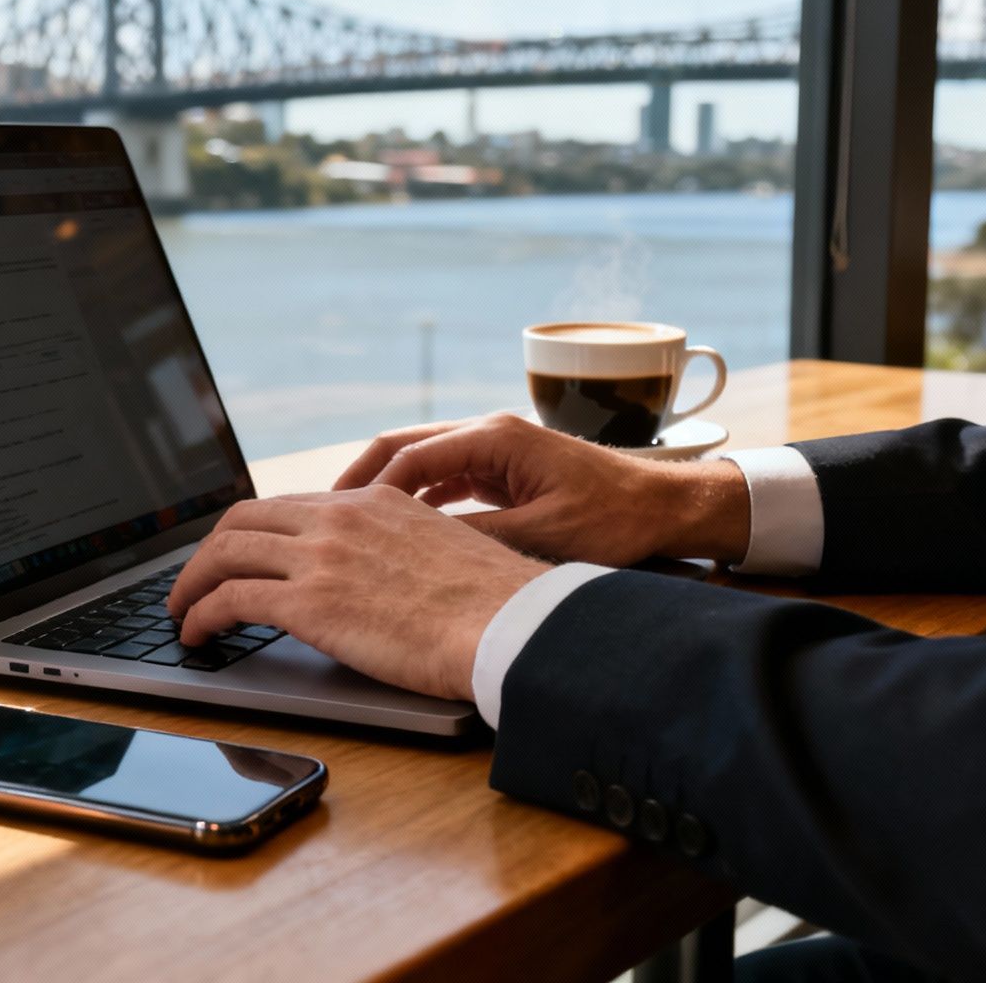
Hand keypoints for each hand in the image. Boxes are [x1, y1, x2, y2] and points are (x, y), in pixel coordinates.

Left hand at [164, 486, 549, 701]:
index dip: (253, 531)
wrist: (510, 624)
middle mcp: (340, 517)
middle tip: (196, 581)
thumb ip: (402, 548)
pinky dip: (201, 615)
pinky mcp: (308, 603)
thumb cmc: (494, 604)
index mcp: (374, 500)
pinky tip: (197, 635)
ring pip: (225, 553)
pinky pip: (229, 600)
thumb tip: (385, 576)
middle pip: (244, 519)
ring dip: (192, 583)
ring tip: (182, 611)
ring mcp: (320, 556)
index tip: (239, 555)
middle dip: (209, 552)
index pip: (290, 504)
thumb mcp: (443, 548)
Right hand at [333, 413, 750, 566]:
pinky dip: (413, 501)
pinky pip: (442, 479)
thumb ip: (479, 538)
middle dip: (359, 482)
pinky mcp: (501, 469)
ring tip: (346, 528)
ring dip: (383, 492)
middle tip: (320, 516)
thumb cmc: (615, 518)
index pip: (411, 455)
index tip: (336, 520)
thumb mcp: (543, 536)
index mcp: (496, 437)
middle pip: (403, 448)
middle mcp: (488, 433)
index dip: (367, 489)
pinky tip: (392, 533)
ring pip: (420, 463)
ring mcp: (494, 449)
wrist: (665, 506)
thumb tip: (420, 553)